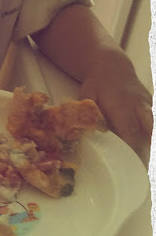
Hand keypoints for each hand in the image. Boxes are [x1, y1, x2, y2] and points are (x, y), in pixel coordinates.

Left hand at [78, 49, 152, 165]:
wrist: (112, 65)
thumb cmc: (97, 83)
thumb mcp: (87, 95)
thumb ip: (89, 113)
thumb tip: (87, 134)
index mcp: (122, 105)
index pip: (129, 130)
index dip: (132, 148)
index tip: (132, 164)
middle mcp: (139, 106)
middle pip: (149, 131)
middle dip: (149, 151)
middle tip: (144, 170)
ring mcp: (148, 105)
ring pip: (154, 126)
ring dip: (153, 143)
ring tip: (149, 164)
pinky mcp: (152, 105)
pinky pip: (155, 122)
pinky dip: (153, 134)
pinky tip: (150, 151)